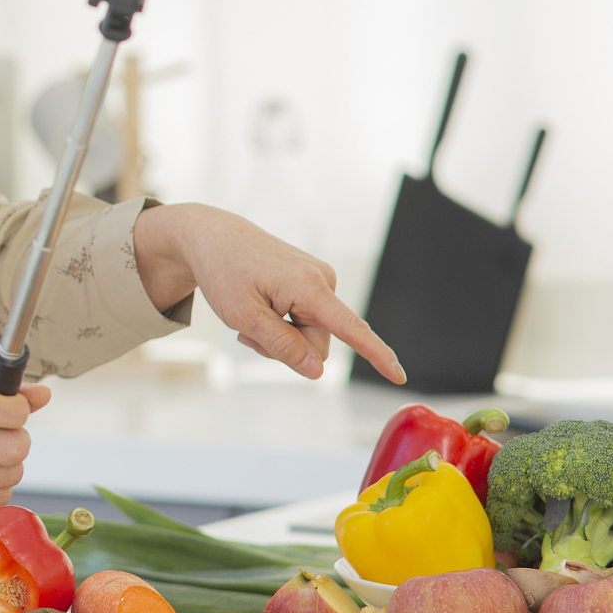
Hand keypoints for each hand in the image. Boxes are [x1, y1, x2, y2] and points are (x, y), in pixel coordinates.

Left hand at [132, 202, 405, 384]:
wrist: (213, 237)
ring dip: (280, 337)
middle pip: (318, 345)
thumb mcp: (243, 316)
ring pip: (310, 336)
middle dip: (286, 349)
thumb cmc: (223, 272)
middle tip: (248, 331)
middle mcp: (322, 280)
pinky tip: (261, 308)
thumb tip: (318, 372)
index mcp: (308, 286)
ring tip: (251, 314)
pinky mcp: (312, 283)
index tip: (399, 376)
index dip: (376, 355)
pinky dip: (282, 325)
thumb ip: (282, 346)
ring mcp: (319, 280)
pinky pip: (305, 322)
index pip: (350, 328)